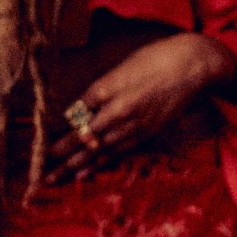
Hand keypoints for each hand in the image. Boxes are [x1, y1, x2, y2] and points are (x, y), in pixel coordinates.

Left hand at [49, 32, 236, 176]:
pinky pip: (118, 152)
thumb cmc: (158, 58)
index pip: (76, 115)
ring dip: (75, 165)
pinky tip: (85, 173)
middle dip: (61, 155)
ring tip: (55, 178)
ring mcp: (134, 126)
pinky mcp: (147, 133)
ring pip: (99, 150)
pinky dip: (100, 164)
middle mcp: (119, 113)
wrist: (194, 66)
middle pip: (83, 139)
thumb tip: (81, 108)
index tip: (42, 142)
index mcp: (110, 91)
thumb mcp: (123, 65)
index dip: (59, 130)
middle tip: (41, 171)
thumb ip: (101, 88)